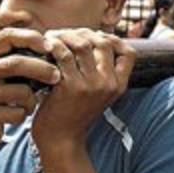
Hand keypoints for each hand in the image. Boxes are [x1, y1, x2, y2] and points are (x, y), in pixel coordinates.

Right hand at [0, 28, 59, 157]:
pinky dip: (23, 115)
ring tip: (29, 104)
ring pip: (20, 91)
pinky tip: (17, 116)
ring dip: (32, 99)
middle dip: (42, 69)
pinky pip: (15, 112)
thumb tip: (52, 45)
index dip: (31, 38)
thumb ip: (15, 59)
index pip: (6, 36)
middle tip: (57, 76)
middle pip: (15, 63)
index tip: (50, 47)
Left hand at [32, 29, 134, 154]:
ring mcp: (91, 85)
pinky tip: (45, 46)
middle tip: (64, 34)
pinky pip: (63, 55)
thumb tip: (93, 42)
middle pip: (103, 42)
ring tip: (52, 37)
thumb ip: (101, 73)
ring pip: (83, 44)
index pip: (128, 52)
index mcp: (119, 85)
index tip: (93, 38)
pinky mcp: (71, 87)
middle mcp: (109, 84)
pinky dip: (53, 45)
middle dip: (83, 32)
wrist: (61, 140)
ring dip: (65, 35)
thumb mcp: (98, 95)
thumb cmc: (74, 114)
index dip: (112, 39)